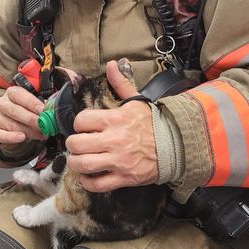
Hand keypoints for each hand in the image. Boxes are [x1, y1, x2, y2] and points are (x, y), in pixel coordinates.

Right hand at [0, 86, 45, 149]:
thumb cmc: (17, 108)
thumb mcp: (26, 103)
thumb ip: (37, 106)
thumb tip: (49, 112)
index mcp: (11, 93)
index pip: (20, 95)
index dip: (32, 103)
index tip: (42, 110)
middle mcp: (1, 104)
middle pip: (16, 111)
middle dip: (32, 120)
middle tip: (44, 125)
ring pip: (12, 125)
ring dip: (29, 131)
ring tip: (40, 134)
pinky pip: (1, 135)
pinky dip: (12, 137)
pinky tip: (21, 137)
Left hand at [65, 61, 157, 191]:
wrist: (176, 145)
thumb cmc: (153, 124)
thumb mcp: (137, 101)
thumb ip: (120, 83)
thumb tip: (111, 64)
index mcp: (115, 119)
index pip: (81, 121)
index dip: (79, 124)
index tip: (84, 127)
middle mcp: (114, 140)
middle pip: (76, 144)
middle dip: (72, 144)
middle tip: (77, 145)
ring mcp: (118, 161)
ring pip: (83, 164)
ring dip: (76, 163)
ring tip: (80, 159)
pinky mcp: (124, 178)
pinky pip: (97, 184)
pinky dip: (88, 182)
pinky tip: (88, 175)